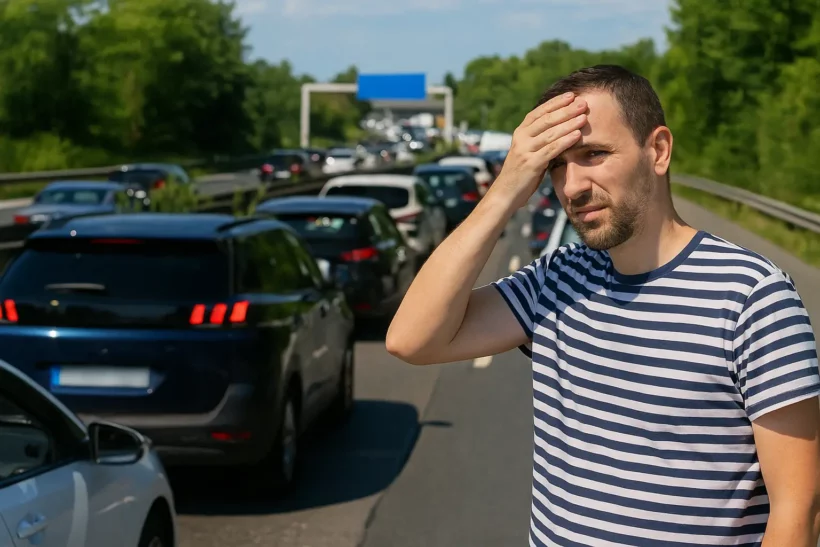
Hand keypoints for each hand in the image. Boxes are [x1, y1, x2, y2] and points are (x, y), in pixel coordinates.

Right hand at [493, 92, 586, 207]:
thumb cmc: (522, 173)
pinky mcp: (530, 164)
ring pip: (549, 133)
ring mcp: (524, 151)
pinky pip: (550, 150)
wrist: (506, 193)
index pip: (539, 112)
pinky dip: (564, 141)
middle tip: (583, 102)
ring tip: (584, 117)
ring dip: (568, 123)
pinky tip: (577, 135)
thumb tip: (561, 126)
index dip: (556, 102)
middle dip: (566, 110)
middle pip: (546, 120)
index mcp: (520, 132)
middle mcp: (521, 138)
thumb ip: (541, 139)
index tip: (571, 95)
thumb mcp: (529, 151)